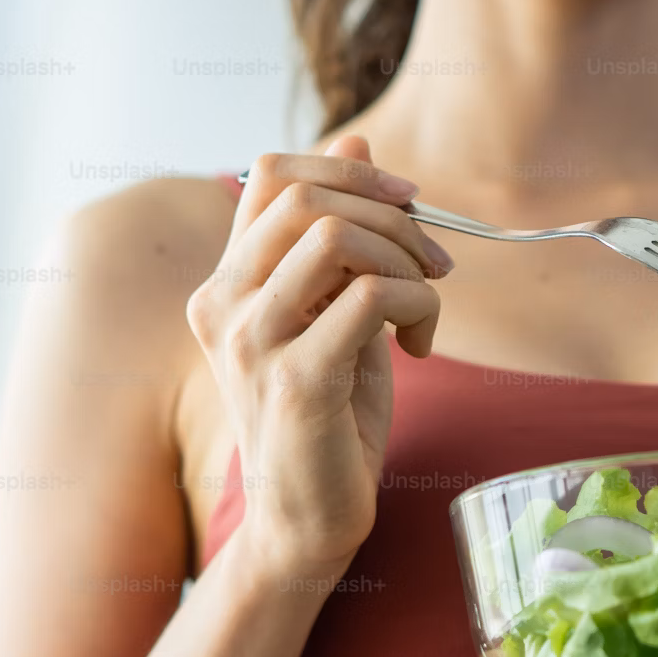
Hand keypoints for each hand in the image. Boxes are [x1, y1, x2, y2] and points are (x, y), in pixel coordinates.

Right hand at [185, 137, 453, 570]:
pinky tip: (419, 349)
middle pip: (305, 197)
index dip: (349, 168)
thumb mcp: (336, 311)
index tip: (408, 201)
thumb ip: (338, 234)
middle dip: (391, 215)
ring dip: (406, 261)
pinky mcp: (294, 382)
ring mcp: (251, 343)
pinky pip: (368, 299)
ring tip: (426, 306)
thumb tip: (357, 134)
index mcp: (226, 282)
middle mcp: (222, 304)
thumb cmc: (329, 419)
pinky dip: (415, 308)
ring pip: (335, 239)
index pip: (272, 175)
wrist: (308, 522)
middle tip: (435, 261)